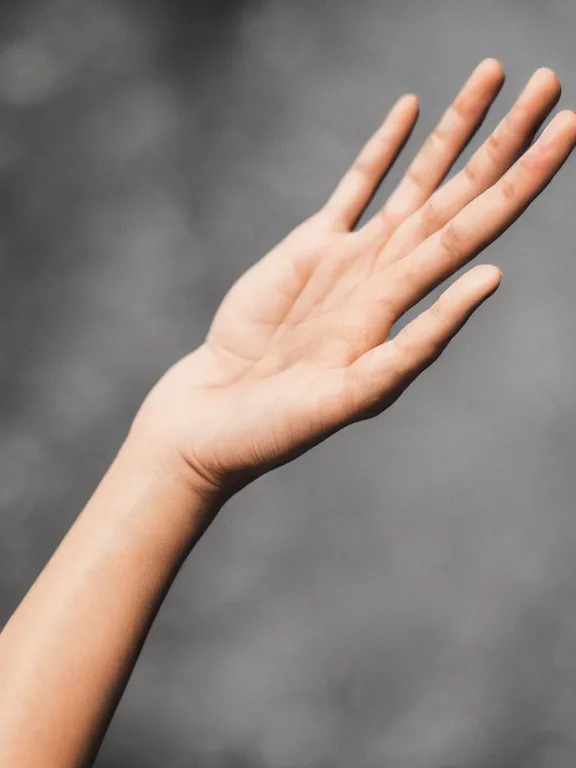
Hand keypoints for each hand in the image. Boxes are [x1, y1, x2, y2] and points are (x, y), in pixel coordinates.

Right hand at [130, 60, 574, 497]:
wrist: (218, 416)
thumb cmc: (279, 423)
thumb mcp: (357, 393)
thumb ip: (420, 340)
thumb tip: (491, 276)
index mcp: (401, 304)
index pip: (476, 228)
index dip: (521, 181)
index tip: (565, 130)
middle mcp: (386, 273)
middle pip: (457, 194)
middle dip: (503, 139)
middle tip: (547, 82)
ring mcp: (351, 258)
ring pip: (415, 180)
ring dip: (454, 131)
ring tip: (490, 74)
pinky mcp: (310, 249)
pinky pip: (355, 189)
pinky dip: (383, 150)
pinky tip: (410, 112)